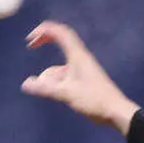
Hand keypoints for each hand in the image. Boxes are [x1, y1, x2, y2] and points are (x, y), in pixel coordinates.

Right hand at [22, 21, 139, 133]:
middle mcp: (81, 59)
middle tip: (30, 45)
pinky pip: (66, 76)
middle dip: (44, 42)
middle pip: (60, 42)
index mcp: (78, 56)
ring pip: (61, 66)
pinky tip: (54, 93)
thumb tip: (25, 84)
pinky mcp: (86, 81)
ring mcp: (84, 70)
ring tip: (44, 90)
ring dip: (50, 75)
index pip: (60, 32)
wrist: (118, 113)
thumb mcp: (67, 94)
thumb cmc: (96, 101)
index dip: (44, 29)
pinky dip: (57, 82)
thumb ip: (46, 89)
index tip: (31, 38)